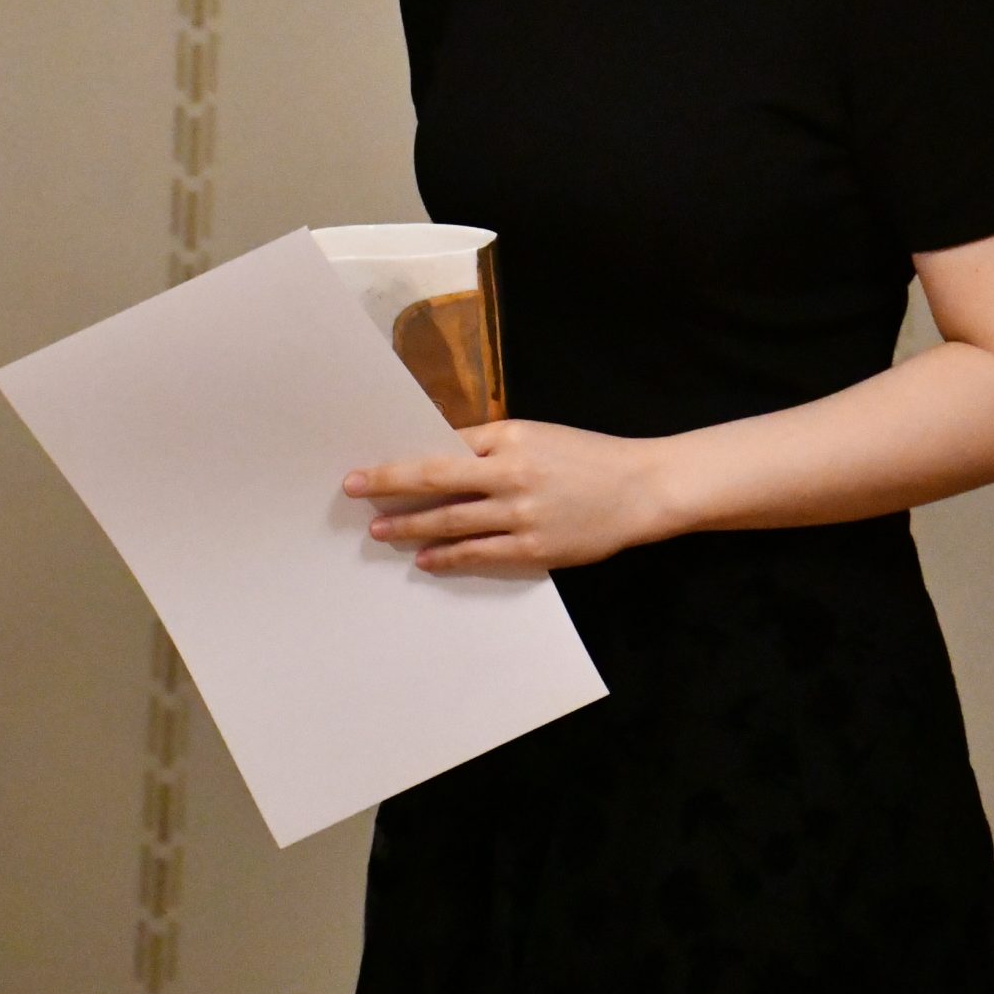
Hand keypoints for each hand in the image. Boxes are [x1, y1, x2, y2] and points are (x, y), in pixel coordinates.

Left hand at [342, 417, 669, 577]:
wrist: (640, 488)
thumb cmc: (587, 456)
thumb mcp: (538, 435)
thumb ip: (492, 444)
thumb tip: (441, 452)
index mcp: (509, 436)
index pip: (444, 444)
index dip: (404, 455)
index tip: (370, 463)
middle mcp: (509, 471)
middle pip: (435, 478)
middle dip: (389, 484)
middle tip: (352, 490)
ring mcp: (520, 512)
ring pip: (450, 520)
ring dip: (410, 526)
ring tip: (379, 532)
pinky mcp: (533, 546)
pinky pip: (478, 553)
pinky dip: (447, 556)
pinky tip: (424, 558)